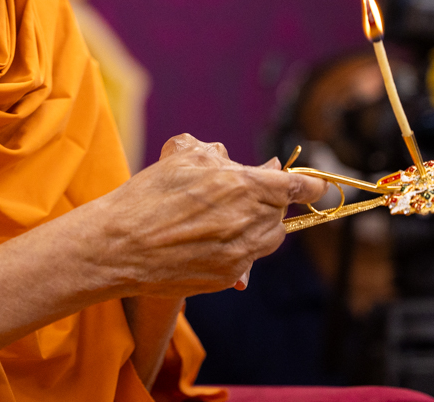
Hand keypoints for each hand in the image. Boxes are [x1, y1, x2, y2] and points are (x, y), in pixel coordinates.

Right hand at [82, 134, 325, 298]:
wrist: (119, 245)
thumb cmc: (147, 196)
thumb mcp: (183, 157)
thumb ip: (221, 156)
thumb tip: (253, 165)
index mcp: (243, 185)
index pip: (297, 186)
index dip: (310, 185)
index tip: (314, 185)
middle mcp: (250, 221)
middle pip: (281, 213)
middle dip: (267, 202)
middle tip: (239, 197)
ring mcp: (242, 253)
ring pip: (269, 238)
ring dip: (256, 226)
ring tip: (222, 220)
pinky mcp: (229, 276)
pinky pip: (247, 261)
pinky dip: (235, 249)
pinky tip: (206, 242)